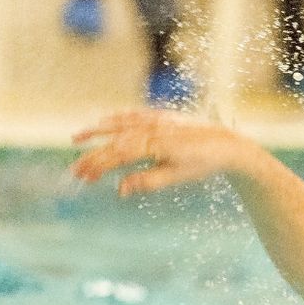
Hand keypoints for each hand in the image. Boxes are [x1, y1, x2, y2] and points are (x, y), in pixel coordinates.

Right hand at [70, 110, 259, 195]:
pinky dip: (117, 118)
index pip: (117, 154)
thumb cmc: (203, 163)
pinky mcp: (162, 116)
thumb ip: (147, 181)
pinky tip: (106, 121)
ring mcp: (156, 120)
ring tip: (77, 138)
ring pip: (120, 123)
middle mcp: (152, 128)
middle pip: (114, 141)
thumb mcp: (176, 176)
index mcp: (154, 144)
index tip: (83, 176)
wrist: (227, 144)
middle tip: (75, 171)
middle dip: (93, 155)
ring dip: (97, 130)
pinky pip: (134, 115)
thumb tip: (120, 189)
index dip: (98, 165)